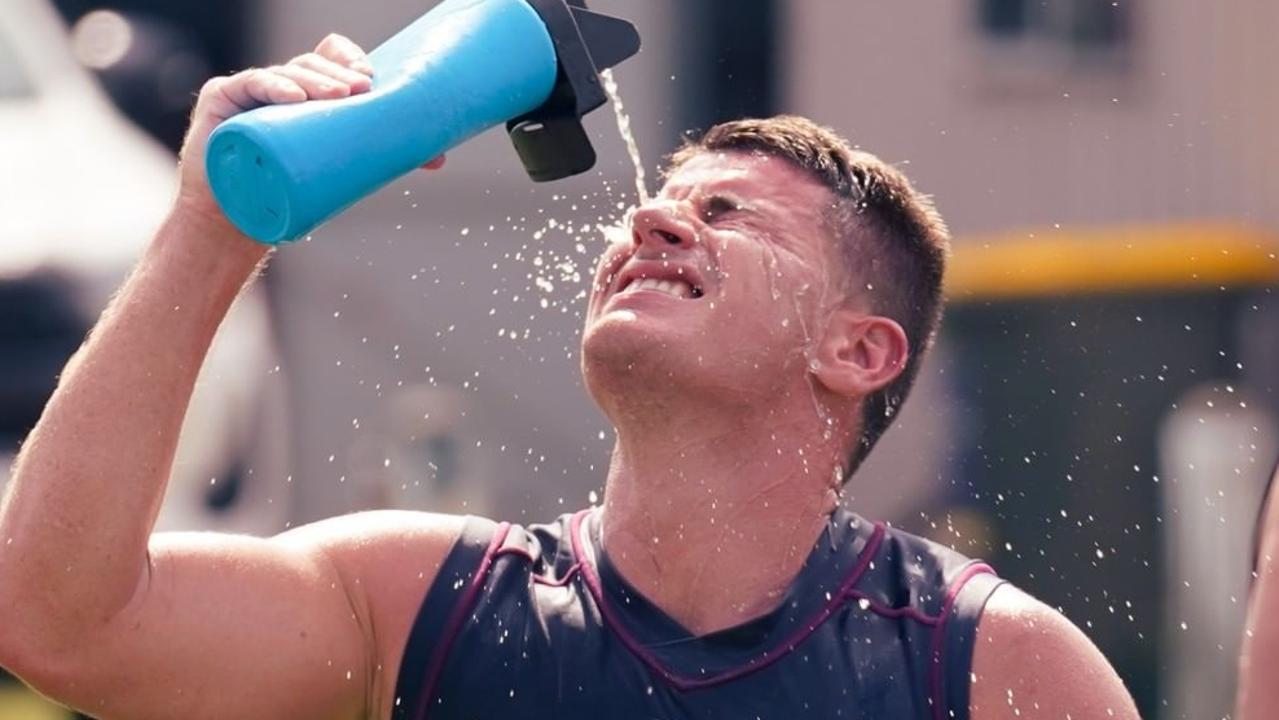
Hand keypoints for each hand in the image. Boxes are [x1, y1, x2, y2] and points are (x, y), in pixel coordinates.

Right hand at [173, 33, 442, 227]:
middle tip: (364, 89)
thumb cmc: (289, 190)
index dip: (349, 58)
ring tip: (338, 95)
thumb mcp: (340, 171)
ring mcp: (251, 91)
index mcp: (308, 94)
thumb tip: (439, 159)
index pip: (330, 57)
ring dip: (315, 80)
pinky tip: (294, 97)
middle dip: (340, 74)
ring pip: (287, 73)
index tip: (372, 78)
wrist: (239, 219)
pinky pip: (249, 85)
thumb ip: (384, 158)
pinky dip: (273, 86)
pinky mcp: (222, 101)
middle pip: (313, 64)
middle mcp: (280, 86)